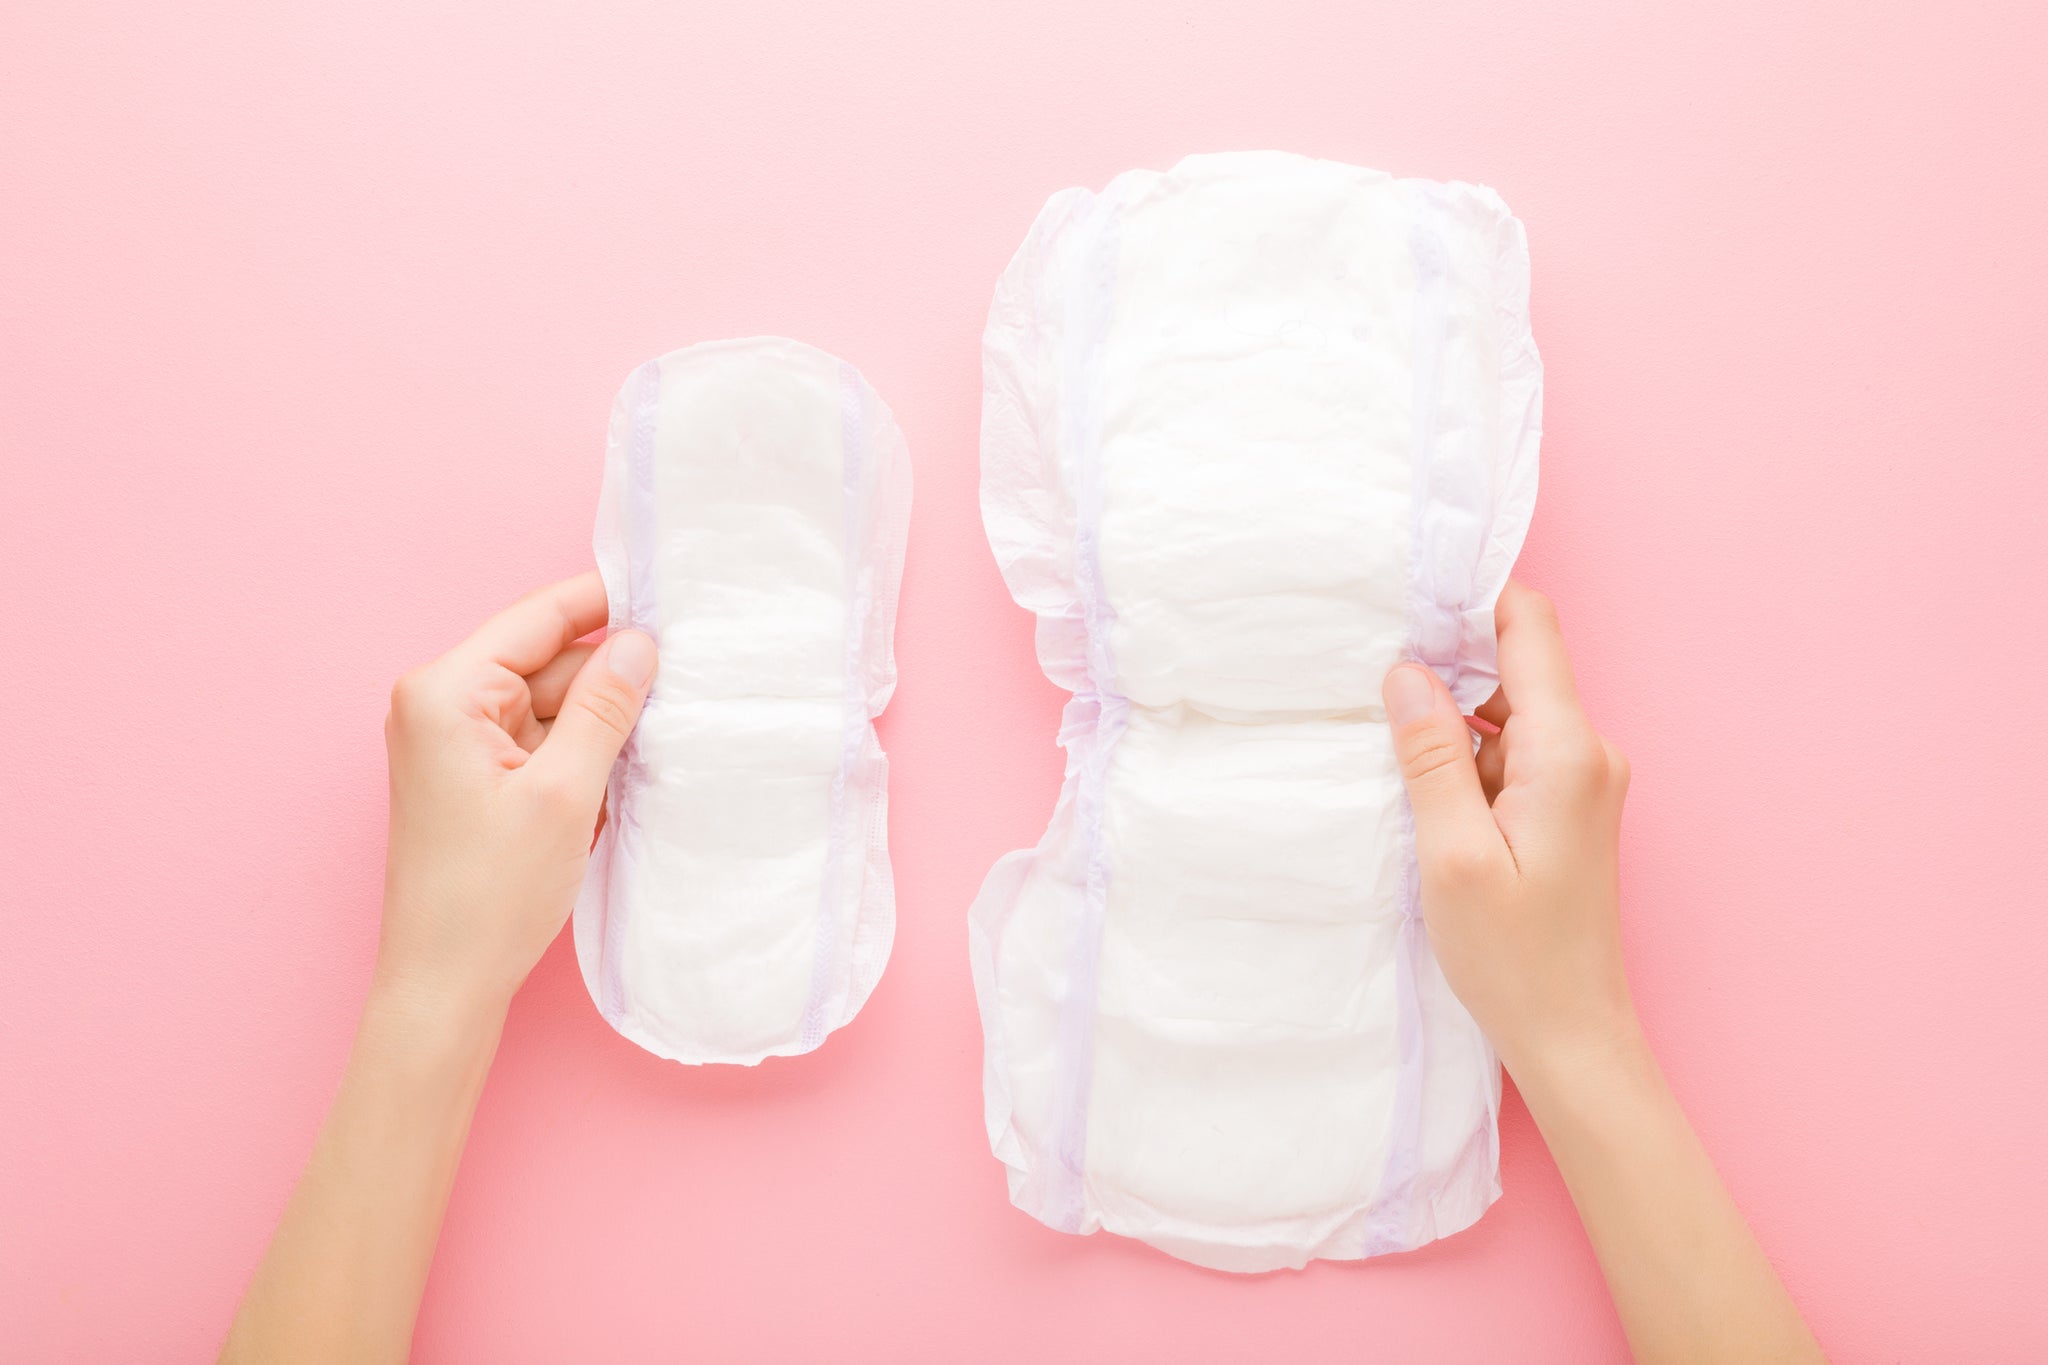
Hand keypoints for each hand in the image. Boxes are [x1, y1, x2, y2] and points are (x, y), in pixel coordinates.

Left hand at [375, 571, 655, 1025]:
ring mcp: (456, 743)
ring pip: (552, 704)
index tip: (670, 591)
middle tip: (688, 687)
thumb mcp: (565, 792)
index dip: (607, 602)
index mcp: (446, 691)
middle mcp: (441, 704)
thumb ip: (605, 708)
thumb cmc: (489, 895)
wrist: (445, 985)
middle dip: (613, 677)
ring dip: (603, 724)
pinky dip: (583, 756)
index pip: (540, 617)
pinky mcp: (475, 778)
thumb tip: (640, 642)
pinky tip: (620, 781)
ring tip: (660, 744)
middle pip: (550, 661)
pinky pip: (542, 741)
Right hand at [1381, 580, 1635, 1086]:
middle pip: (1517, 662)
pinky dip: (1466, 755)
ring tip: (1384, 737)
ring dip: (1451, 716)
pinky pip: (1513, 752)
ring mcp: (1581, 782)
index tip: (1408, 592)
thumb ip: (1431, 756)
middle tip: (1371, 668)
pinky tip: (1419, 784)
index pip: (1531, 626)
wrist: (1572, 1036)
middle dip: (1447, 657)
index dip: (1472, 597)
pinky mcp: (1566, 809)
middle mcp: (1587, 753)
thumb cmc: (1515, 958)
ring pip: (1509, 710)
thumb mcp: (1452, 854)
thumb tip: (1407, 672)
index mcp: (1568, 751)